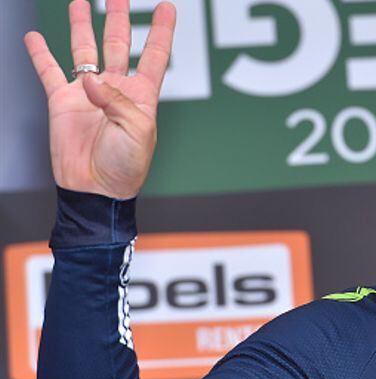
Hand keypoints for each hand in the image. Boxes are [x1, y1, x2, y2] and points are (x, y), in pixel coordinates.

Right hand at [24, 0, 175, 198]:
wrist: (95, 189)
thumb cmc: (125, 166)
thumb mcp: (137, 132)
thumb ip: (118, 101)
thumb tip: (91, 80)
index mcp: (141, 95)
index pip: (154, 54)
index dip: (161, 30)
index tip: (168, 7)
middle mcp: (115, 89)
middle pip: (118, 44)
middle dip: (119, 18)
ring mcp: (87, 93)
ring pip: (85, 50)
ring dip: (82, 26)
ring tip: (81, 2)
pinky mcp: (62, 102)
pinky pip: (49, 71)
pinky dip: (40, 54)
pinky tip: (34, 37)